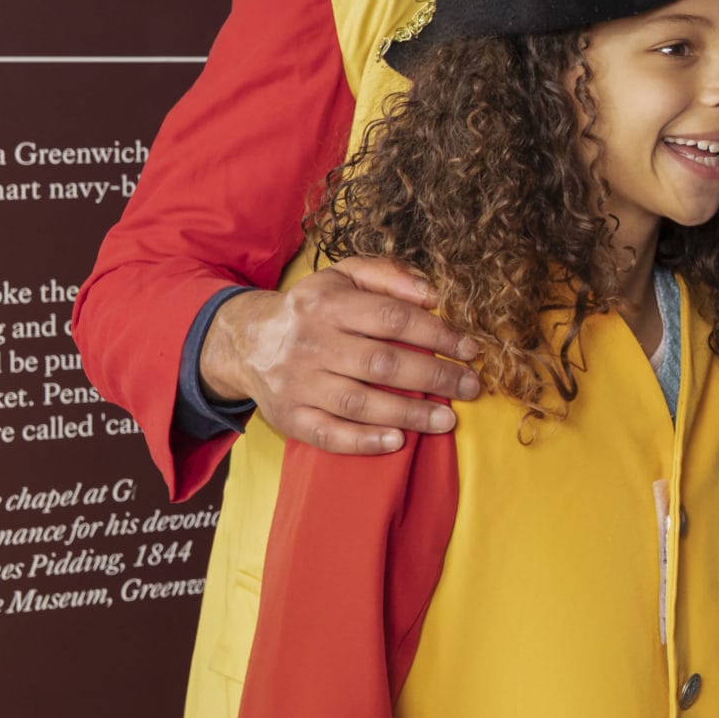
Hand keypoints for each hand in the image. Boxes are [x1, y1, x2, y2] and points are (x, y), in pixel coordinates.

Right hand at [200, 257, 480, 454]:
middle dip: (434, 376)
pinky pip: (328, 434)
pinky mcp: (289, 416)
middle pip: (382, 364)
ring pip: (359, 402)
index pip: (392, 319)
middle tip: (472, 387)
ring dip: (409, 413)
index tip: (471, 349)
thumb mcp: (344, 276)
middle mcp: (312, 344)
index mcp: (329, 305)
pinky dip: (363, 441)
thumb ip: (389, 276)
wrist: (246, 340)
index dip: (437, 335)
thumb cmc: (313, 309)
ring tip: (447, 419)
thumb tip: (433, 294)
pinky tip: (397, 441)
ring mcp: (298, 383)